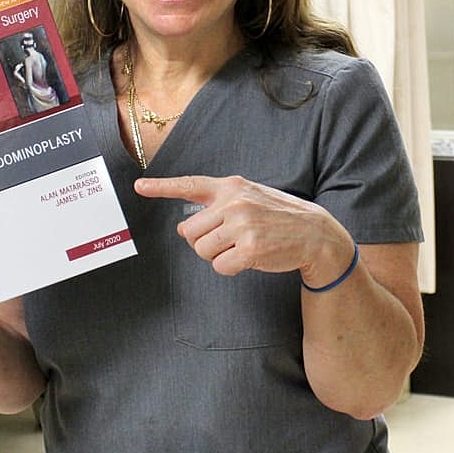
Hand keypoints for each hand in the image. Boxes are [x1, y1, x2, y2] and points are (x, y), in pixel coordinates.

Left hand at [134, 174, 348, 277]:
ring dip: (217, 256)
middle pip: (191, 232)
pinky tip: (249, 259)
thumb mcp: (249, 198)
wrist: (314, 233)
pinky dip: (230, 268)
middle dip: (205, 241)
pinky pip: (219, 266)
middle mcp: (234, 202)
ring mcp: (242, 225)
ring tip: (242, 247)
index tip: (139, 187)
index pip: (190, 185)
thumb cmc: (278, 217)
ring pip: (202, 251)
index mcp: (231, 186)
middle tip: (230, 239)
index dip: (162, 187)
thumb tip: (183, 229)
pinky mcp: (249, 249)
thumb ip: (217, 208)